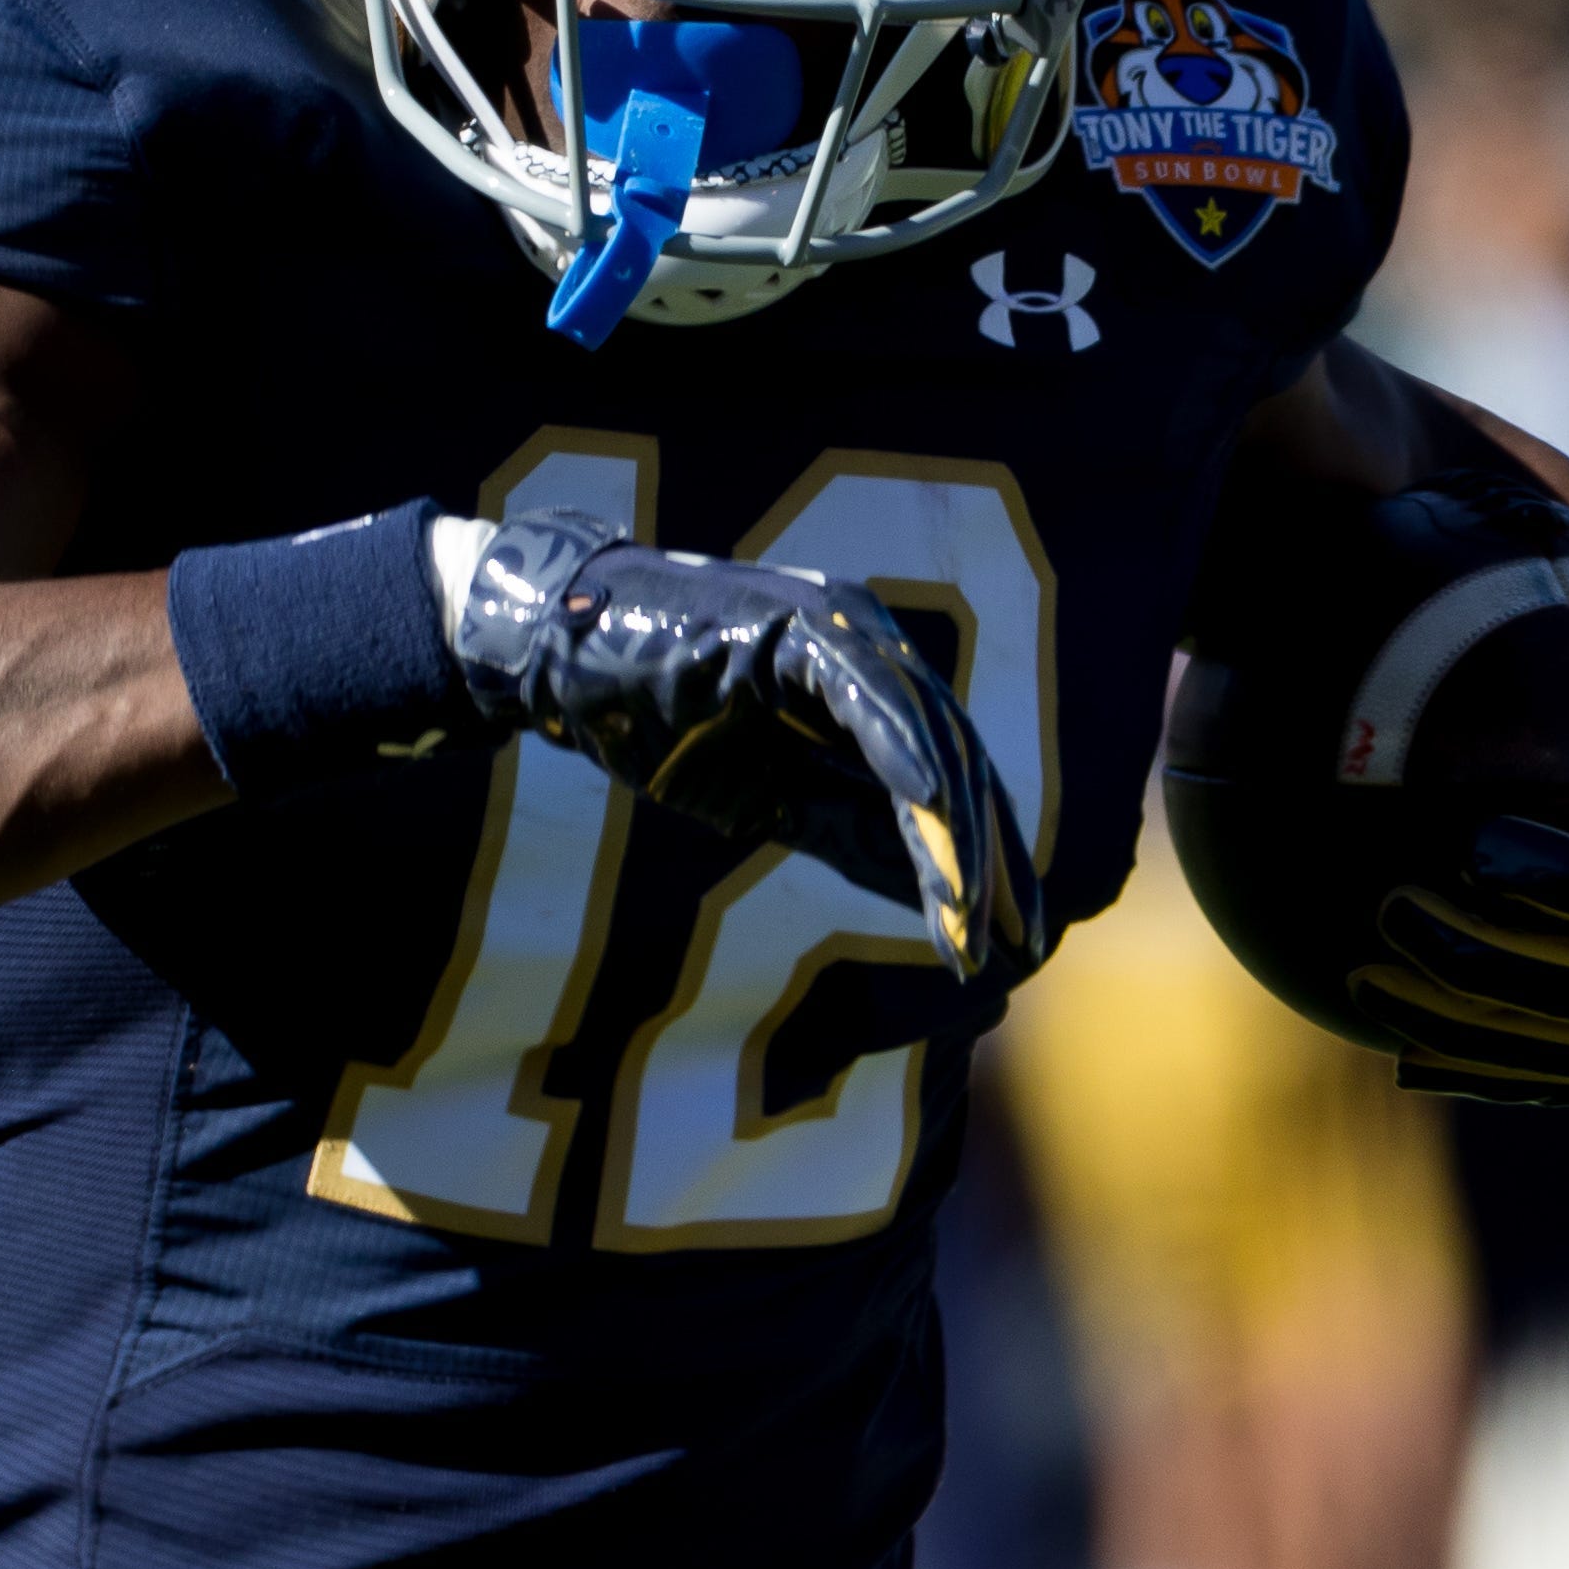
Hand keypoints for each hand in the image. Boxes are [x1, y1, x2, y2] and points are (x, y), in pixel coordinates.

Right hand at [448, 508, 1029, 983]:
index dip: (977, 857)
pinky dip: (908, 766)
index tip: (1002, 934)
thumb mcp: (764, 797)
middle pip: (956, 760)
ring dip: (952, 835)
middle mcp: (872, 644)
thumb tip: (923, 894)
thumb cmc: (651, 718)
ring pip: (929, 739)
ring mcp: (844, 627)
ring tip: (969, 917)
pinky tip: (935, 830)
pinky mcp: (806, 625)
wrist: (556, 649)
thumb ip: (845, 830)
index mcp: (867, 682)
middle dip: (987, 859)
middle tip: (1012, 942)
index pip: (945, 776)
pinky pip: (874, 703)